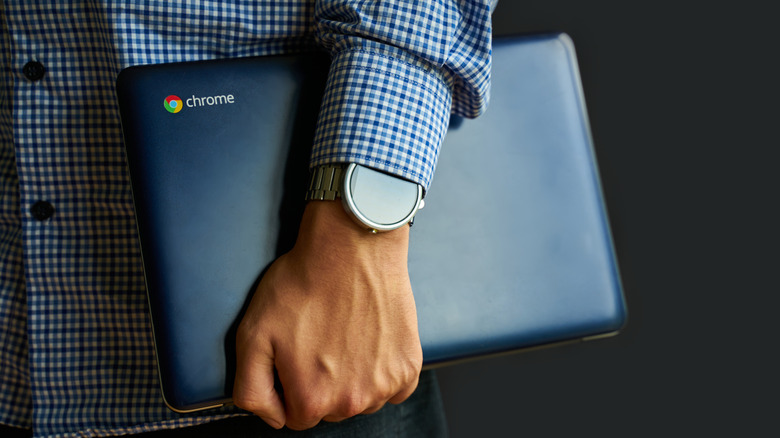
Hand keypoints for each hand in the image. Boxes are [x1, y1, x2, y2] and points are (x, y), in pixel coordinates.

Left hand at [232, 201, 422, 429]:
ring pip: (363, 400)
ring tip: (344, 335)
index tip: (296, 354)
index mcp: (312, 400)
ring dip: (354, 378)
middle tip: (319, 339)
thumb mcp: (252, 334)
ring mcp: (384, 384)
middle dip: (322, 382)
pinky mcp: (409, 366)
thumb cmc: (302, 285)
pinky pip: (394, 388)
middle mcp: (352, 402)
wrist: (350, 248)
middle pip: (331, 410)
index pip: (296, 416)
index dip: (291, 384)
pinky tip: (370, 340)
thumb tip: (272, 418)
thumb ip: (251, 389)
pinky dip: (383, 370)